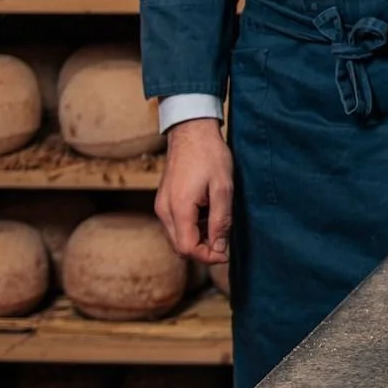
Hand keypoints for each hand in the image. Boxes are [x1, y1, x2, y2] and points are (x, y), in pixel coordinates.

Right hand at [155, 118, 231, 265]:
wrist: (191, 131)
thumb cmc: (210, 156)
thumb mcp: (223, 187)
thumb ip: (220, 220)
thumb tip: (219, 248)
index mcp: (178, 208)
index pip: (187, 248)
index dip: (207, 256)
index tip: (226, 253)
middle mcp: (164, 211)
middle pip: (180, 247)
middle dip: (203, 249)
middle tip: (224, 238)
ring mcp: (161, 206)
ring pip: (177, 236)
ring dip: (198, 238)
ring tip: (218, 220)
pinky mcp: (164, 201)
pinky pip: (176, 224)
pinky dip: (192, 227)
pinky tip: (208, 212)